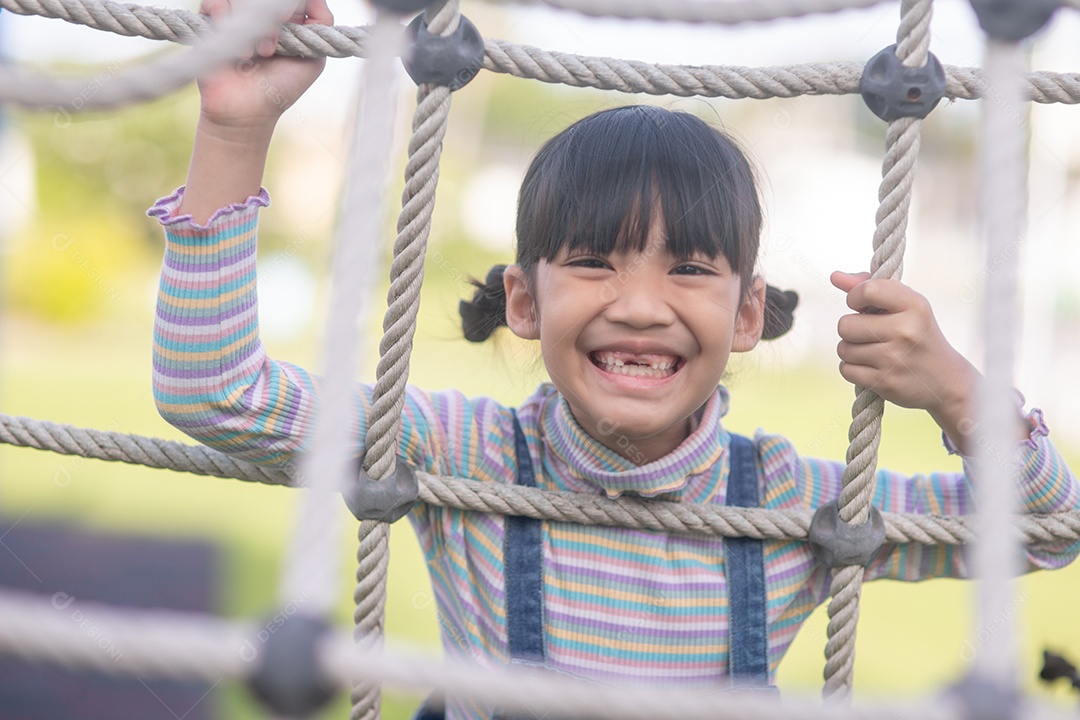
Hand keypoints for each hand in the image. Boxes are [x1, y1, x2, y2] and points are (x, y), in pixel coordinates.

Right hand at [197, 0, 332, 132]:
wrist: (246, 111)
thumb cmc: (280, 88)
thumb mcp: (313, 59)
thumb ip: (320, 27)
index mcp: (287, 18)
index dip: (292, 3)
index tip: (287, 20)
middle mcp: (261, 13)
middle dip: (271, 13)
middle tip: (272, 44)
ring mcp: (237, 15)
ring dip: (250, 22)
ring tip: (256, 54)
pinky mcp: (213, 21)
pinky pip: (214, 1)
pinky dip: (225, 18)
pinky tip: (237, 48)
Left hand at [831, 271, 975, 428]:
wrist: (945, 380)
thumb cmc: (917, 334)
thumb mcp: (905, 306)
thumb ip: (871, 287)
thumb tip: (835, 276)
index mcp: (914, 305)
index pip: (867, 290)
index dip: (855, 297)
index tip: (862, 305)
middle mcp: (905, 331)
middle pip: (845, 324)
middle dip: (851, 329)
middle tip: (870, 333)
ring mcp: (894, 358)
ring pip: (843, 349)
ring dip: (851, 350)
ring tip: (873, 351)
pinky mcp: (884, 382)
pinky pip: (845, 369)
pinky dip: (853, 368)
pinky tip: (872, 367)